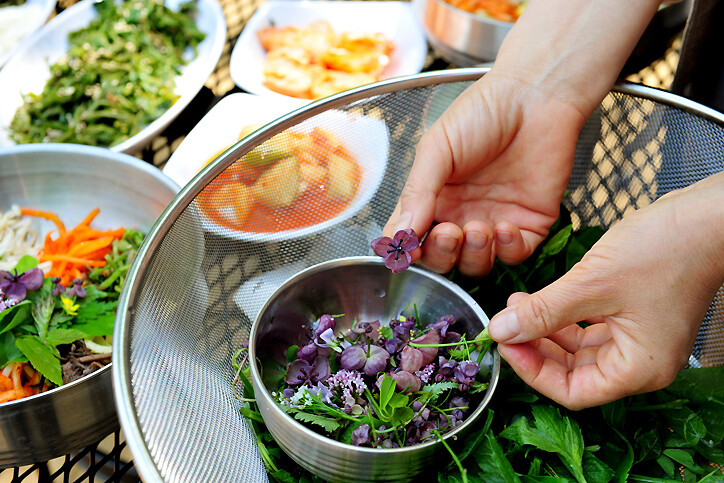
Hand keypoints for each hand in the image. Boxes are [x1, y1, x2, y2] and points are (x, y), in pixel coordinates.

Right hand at [384, 71, 584, 275]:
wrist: (534, 96)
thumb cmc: (481, 113)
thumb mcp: (437, 148)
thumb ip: (417, 193)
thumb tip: (398, 234)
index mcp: (434, 198)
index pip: (412, 237)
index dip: (406, 250)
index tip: (406, 250)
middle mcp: (461, 215)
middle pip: (442, 259)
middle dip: (441, 254)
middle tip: (448, 233)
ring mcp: (494, 222)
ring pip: (476, 264)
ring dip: (473, 255)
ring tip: (477, 228)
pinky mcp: (529, 225)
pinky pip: (514, 256)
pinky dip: (507, 250)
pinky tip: (505, 227)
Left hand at [487, 172, 723, 409]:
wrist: (707, 216)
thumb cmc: (664, 251)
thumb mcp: (591, 284)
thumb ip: (542, 312)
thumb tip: (501, 331)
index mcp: (638, 369)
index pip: (572, 392)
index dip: (532, 372)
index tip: (504, 344)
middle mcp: (640, 361)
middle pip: (573, 372)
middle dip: (535, 348)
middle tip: (504, 324)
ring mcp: (638, 337)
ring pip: (578, 348)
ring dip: (544, 329)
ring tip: (515, 304)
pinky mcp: (634, 314)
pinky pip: (589, 326)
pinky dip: (562, 315)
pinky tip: (537, 297)